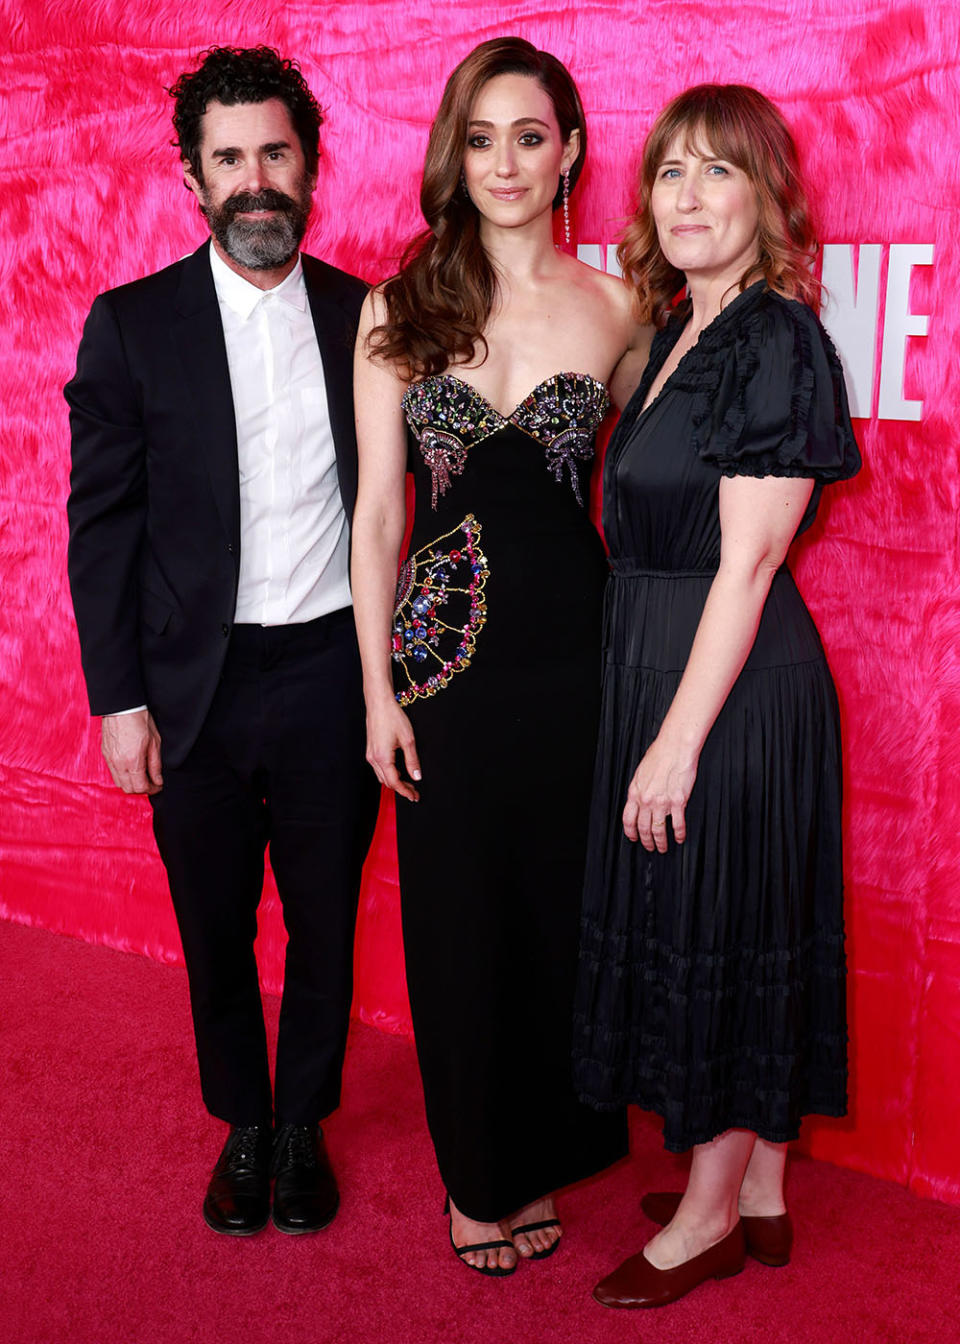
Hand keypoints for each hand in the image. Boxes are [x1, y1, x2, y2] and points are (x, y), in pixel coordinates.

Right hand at [101, 710, 162, 794]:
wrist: (122, 707)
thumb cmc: (139, 720)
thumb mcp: (155, 742)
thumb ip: (155, 765)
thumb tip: (158, 780)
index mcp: (133, 761)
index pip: (141, 787)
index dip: (152, 789)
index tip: (159, 785)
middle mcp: (118, 764)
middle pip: (128, 789)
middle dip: (141, 789)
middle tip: (152, 782)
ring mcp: (110, 760)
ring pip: (119, 783)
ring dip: (131, 784)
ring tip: (142, 776)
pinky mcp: (105, 754)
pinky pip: (113, 773)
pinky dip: (123, 776)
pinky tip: (132, 769)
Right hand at [365, 697, 420, 801]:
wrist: (379, 703)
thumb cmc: (392, 717)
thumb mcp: (408, 740)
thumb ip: (412, 761)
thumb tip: (416, 776)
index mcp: (382, 758)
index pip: (394, 782)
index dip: (405, 791)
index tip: (414, 796)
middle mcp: (373, 758)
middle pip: (386, 782)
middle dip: (401, 788)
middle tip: (414, 791)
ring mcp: (370, 754)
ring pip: (381, 776)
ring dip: (394, 781)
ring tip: (408, 782)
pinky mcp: (370, 750)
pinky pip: (379, 768)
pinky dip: (388, 773)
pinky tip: (398, 770)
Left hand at [622, 736, 697, 850]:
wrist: (675, 747)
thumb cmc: (660, 754)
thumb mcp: (641, 772)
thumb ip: (639, 788)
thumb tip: (639, 799)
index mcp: (635, 792)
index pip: (628, 819)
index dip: (630, 832)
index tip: (633, 837)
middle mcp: (646, 800)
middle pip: (643, 828)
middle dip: (646, 841)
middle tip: (650, 847)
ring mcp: (662, 802)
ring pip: (658, 830)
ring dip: (661, 842)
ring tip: (663, 847)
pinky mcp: (678, 802)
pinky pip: (678, 824)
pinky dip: (679, 834)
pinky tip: (679, 838)